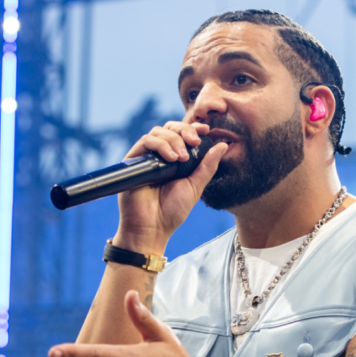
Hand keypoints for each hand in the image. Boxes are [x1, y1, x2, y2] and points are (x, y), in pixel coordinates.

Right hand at [115, 121, 227, 253]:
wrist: (152, 228)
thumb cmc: (172, 211)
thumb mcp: (196, 186)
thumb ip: (208, 166)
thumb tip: (223, 145)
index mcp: (174, 159)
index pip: (181, 134)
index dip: (192, 128)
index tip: (205, 130)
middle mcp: (159, 156)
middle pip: (169, 128)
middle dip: (184, 130)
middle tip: (195, 141)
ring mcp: (145, 158)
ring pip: (157, 132)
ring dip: (173, 139)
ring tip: (182, 157)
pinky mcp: (132, 161)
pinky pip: (145, 142)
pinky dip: (160, 145)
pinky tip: (172, 159)